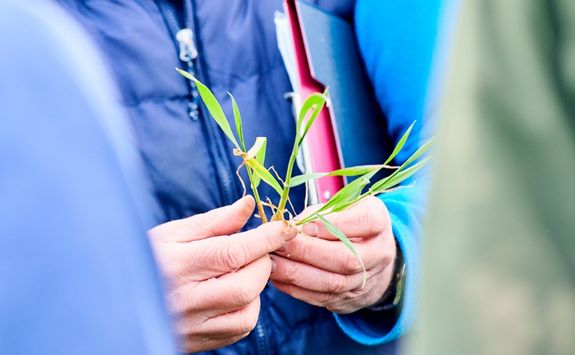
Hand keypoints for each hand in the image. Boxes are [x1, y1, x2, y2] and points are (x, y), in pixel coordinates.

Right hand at [148, 196, 295, 351]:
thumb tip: (248, 206)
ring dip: (256, 286)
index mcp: (176, 265)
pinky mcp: (198, 343)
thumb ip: (214, 222)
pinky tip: (232, 292)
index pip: (234, 251)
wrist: (114, 301)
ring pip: (248, 309)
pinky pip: (239, 327)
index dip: (267, 237)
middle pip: (246, 283)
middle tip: (254, 249)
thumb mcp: (171, 233)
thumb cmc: (143, 258)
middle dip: (262, 261)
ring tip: (238, 271)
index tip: (285, 227)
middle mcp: (185, 300)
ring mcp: (192, 326)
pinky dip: (247, 306)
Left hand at [270, 196, 395, 313]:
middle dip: (307, 252)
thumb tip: (293, 225)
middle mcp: (379, 253)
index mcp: (379, 222)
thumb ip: (321, 212)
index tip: (303, 225)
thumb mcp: (344, 206)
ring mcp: (367, 280)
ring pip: (333, 283)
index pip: (363, 222)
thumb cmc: (350, 223)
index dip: (332, 225)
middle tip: (278, 244)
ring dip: (297, 274)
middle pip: (345, 258)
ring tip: (272, 263)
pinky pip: (322, 297)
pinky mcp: (350, 299)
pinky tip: (278, 278)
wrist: (373, 256)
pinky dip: (297, 289)